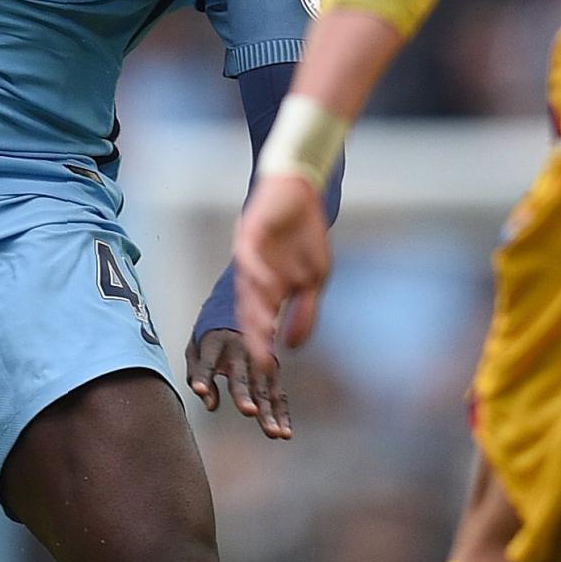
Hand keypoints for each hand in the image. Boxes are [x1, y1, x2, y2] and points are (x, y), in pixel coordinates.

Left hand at [188, 326, 290, 439]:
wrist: (239, 308)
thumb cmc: (211, 337)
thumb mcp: (195, 349)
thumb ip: (197, 375)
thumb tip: (210, 405)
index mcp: (215, 342)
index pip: (207, 361)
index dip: (204, 376)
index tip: (200, 390)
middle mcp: (240, 350)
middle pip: (241, 377)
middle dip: (244, 395)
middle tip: (249, 412)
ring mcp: (260, 359)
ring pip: (264, 389)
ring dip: (269, 412)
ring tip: (273, 433)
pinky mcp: (273, 369)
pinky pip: (278, 394)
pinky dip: (282, 413)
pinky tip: (284, 432)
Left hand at [232, 174, 331, 377]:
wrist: (299, 191)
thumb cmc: (305, 234)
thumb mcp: (314, 278)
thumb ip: (305, 311)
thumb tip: (293, 344)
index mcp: (268, 289)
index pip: (260, 322)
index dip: (262, 345)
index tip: (269, 369)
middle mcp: (254, 277)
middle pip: (249, 311)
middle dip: (254, 336)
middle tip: (259, 360)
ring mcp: (250, 257)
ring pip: (246, 289)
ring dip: (254, 310)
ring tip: (262, 331)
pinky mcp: (248, 234)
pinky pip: (249, 257)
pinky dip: (258, 272)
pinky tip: (267, 286)